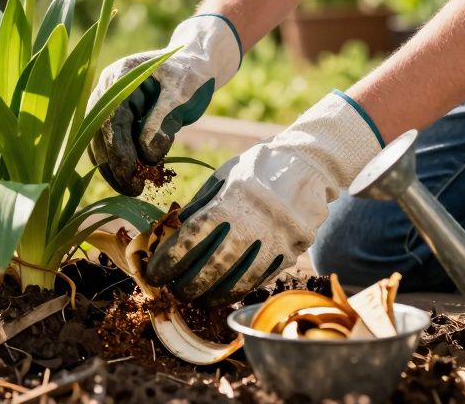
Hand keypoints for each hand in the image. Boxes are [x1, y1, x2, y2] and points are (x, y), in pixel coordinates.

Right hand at [88, 15, 240, 195]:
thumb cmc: (190, 76)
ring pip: (98, 141)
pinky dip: (116, 163)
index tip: (132, 174)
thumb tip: (148, 155)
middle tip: (133, 190)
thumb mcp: (182, 93)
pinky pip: (106, 144)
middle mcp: (106, 89)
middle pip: (99, 132)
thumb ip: (164, 119)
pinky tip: (130, 179)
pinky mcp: (112, 118)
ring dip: (111, 168)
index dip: (120, 149)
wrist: (192, 66)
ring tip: (131, 190)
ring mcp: (106, 103)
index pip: (113, 117)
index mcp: (121, 76)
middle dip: (114, 165)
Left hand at [145, 91, 382, 305]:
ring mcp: (279, 239)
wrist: (310, 163)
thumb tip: (176, 231)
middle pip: (216, 263)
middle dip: (191, 284)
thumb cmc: (259, 167)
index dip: (170, 259)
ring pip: (242, 278)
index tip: (154, 274)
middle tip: (176, 293)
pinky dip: (243, 288)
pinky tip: (228, 292)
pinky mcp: (295, 250)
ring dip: (217, 293)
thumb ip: (201, 203)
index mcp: (234, 198)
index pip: (194, 236)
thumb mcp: (225, 175)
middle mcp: (257, 220)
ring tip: (201, 300)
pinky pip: (264, 277)